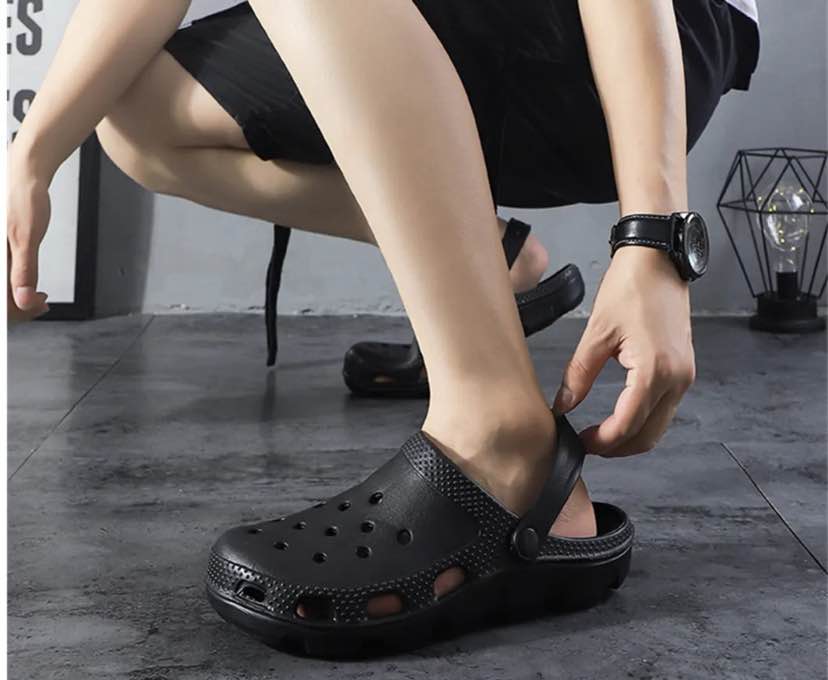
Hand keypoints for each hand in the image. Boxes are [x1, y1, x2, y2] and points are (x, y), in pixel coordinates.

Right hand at [7, 154, 50, 320]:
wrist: (23, 175)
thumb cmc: (22, 198)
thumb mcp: (26, 238)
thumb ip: (24, 271)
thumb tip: (23, 301)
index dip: (17, 310)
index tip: (37, 306)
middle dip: (18, 307)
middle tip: (41, 304)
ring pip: (1, 292)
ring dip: (18, 300)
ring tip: (38, 298)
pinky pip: (1, 280)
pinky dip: (15, 289)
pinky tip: (30, 289)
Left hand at [553, 246, 695, 456]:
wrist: (658, 260)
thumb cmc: (631, 287)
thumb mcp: (596, 333)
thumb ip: (578, 374)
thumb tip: (563, 405)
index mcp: (654, 370)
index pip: (627, 425)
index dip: (602, 442)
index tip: (580, 443)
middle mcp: (677, 378)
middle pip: (648, 435)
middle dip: (617, 447)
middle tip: (588, 444)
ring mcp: (684, 375)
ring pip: (659, 426)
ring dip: (631, 437)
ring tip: (600, 434)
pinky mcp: (684, 369)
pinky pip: (665, 408)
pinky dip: (643, 420)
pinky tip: (620, 416)